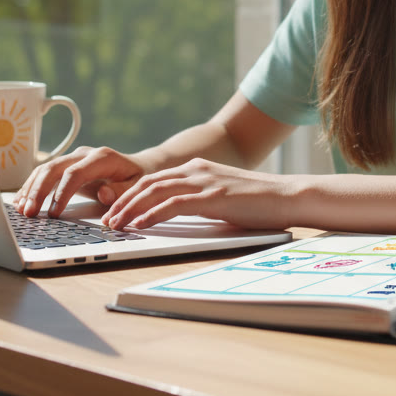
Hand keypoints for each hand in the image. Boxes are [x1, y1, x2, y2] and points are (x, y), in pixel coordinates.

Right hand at [13, 146, 151, 217]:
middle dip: (38, 191)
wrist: (139, 167)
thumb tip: (104, 194)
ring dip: (31, 189)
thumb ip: (121, 191)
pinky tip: (21, 201)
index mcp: (102, 157)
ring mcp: (73, 158)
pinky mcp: (66, 166)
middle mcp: (84, 154)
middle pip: (54, 168)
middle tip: (29, 213)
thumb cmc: (138, 179)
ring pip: (45, 169)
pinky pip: (44, 174)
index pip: (75, 173)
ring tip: (21, 210)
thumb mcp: (137, 187)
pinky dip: (32, 187)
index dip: (61, 193)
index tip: (53, 213)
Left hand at [102, 158, 298, 230]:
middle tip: (107, 221)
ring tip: (115, 225)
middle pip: (147, 183)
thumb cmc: (258, 202)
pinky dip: (151, 215)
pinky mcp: (213, 196)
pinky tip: (139, 226)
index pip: (153, 179)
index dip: (130, 195)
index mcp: (197, 169)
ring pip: (154, 191)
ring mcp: (204, 181)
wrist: (288, 196)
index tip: (115, 212)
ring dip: (130, 209)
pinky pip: (173, 205)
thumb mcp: (221, 197)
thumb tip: (176, 215)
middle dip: (122, 202)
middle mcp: (197, 170)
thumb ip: (198, 200)